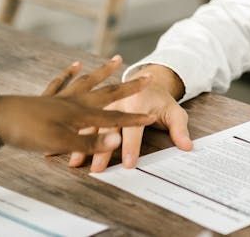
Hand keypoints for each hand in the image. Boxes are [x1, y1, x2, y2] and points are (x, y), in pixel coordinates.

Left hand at [0, 56, 151, 154]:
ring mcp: (60, 98)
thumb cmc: (28, 133)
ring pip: (87, 82)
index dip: (133, 119)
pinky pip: (61, 83)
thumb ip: (90, 141)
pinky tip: (74, 66)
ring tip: (116, 60)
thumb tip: (118, 140)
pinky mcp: (45, 98)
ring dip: (103, 73)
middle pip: (106, 93)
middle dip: (128, 87)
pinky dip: (69, 74)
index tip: (151, 115)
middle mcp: (74, 102)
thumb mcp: (61, 142)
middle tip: (146, 75)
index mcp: (80, 114)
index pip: (113, 118)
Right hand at [71, 63, 192, 172]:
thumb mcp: (174, 111)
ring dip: (81, 144)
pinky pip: (80, 122)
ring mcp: (103, 104)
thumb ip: (179, 129)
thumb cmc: (160, 101)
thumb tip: (187, 147)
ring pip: (90, 126)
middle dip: (102, 150)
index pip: (134, 129)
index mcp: (138, 103)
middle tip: (96, 169)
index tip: (129, 165)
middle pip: (109, 129)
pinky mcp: (93, 107)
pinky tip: (61, 151)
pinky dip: (71, 136)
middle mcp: (118, 103)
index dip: (132, 147)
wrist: (146, 79)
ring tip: (74, 162)